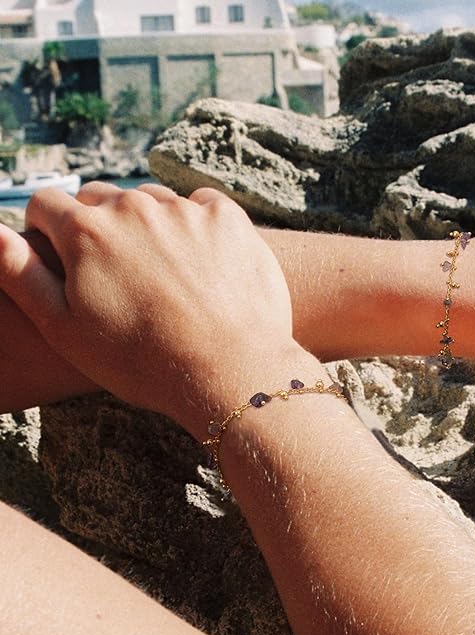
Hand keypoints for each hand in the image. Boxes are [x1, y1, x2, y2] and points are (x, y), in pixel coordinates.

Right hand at [0, 183, 302, 434]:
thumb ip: (22, 274)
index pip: (47, 205)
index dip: (48, 230)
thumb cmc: (143, 361)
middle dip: (97, 225)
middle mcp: (133, 207)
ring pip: (150, 200)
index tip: (63, 255)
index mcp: (85, 231)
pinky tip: (200, 259)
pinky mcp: (227, 217)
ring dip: (147, 222)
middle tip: (117, 270)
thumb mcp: (65, 329)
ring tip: (161, 270)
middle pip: (99, 198)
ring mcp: (184, 209)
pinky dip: (195, 222)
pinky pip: (200, 204)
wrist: (229, 372)